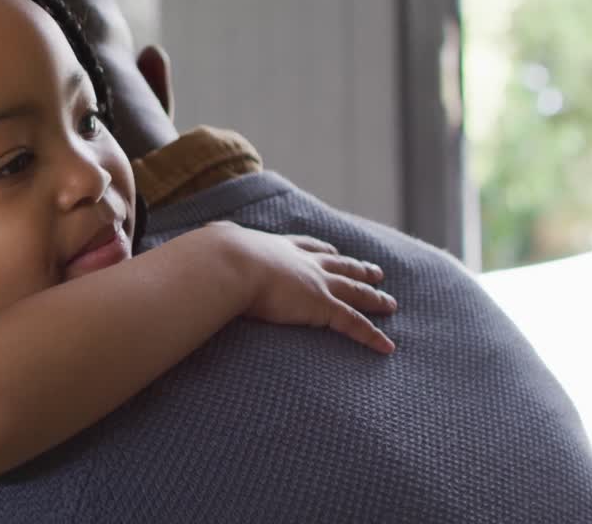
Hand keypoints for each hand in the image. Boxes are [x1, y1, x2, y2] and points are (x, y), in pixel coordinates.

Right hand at [214, 223, 397, 353]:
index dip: (324, 250)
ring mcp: (316, 284)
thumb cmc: (218, 257)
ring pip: (355, 292)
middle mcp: (304, 263)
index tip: (335, 251)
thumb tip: (200, 245)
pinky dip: (372, 335)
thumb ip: (216, 246)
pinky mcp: (322, 306)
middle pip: (341, 266)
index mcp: (279, 247)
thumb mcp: (218, 245)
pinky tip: (386, 345)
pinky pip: (354, 324)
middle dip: (359, 268)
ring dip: (374, 297)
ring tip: (390, 302)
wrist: (230, 262)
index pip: (308, 247)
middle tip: (377, 271)